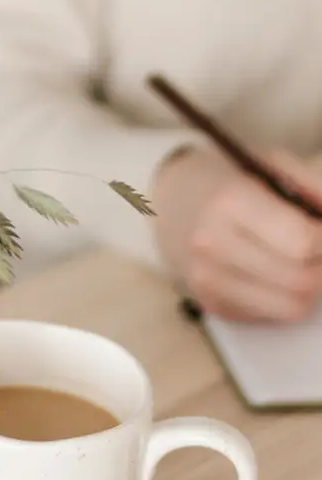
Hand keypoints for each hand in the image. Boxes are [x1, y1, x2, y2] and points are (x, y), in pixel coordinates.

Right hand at [153, 147, 321, 320]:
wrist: (172, 205)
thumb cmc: (228, 182)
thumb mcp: (273, 164)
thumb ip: (314, 190)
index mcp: (230, 203)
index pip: (303, 243)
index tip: (321, 228)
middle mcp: (213, 246)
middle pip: (301, 280)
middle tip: (318, 250)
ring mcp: (208, 281)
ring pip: (291, 307)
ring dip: (309, 288)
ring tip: (302, 263)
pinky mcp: (212, 305)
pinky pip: (271, 315)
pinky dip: (283, 297)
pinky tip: (272, 273)